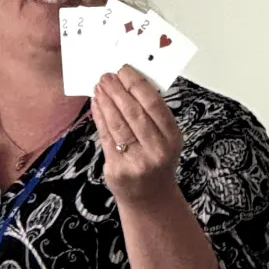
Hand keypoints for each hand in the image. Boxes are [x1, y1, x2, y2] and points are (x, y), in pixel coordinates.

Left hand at [92, 65, 183, 207]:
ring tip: (99, 86)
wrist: (149, 198)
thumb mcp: (165, 140)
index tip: (125, 70)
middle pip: (133, 113)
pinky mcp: (117, 169)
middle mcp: (156, 150)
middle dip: (117, 90)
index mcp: (172, 138)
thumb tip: (130, 84)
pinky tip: (96, 104)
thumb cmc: (156, 162)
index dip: (137, 84)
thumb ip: (153, 117)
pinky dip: (99, 117)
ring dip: (105, 101)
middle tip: (107, 75)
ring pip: (117, 124)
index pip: (154, 104)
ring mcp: (136, 161)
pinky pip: (105, 137)